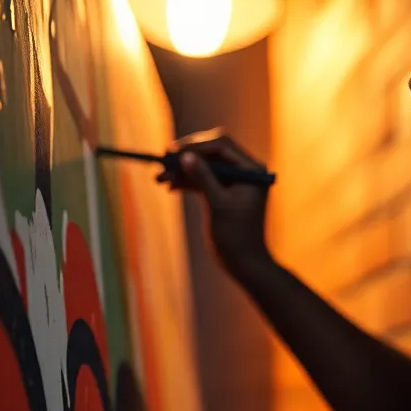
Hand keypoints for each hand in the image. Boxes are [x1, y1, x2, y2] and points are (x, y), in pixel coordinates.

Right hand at [161, 129, 272, 279]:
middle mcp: (244, 170)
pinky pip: (203, 179)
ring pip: (204, 166)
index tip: (173, 152)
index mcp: (251, 169)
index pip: (222, 146)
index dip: (196, 146)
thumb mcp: (218, 205)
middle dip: (186, 157)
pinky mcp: (223, 191)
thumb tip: (185, 156)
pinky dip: (186, 181)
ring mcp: (233, 180)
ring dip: (182, 170)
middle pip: (211, 152)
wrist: (244, 263)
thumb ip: (203, 178)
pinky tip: (170, 185)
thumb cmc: (236, 236)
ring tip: (159, 177)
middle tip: (163, 160)